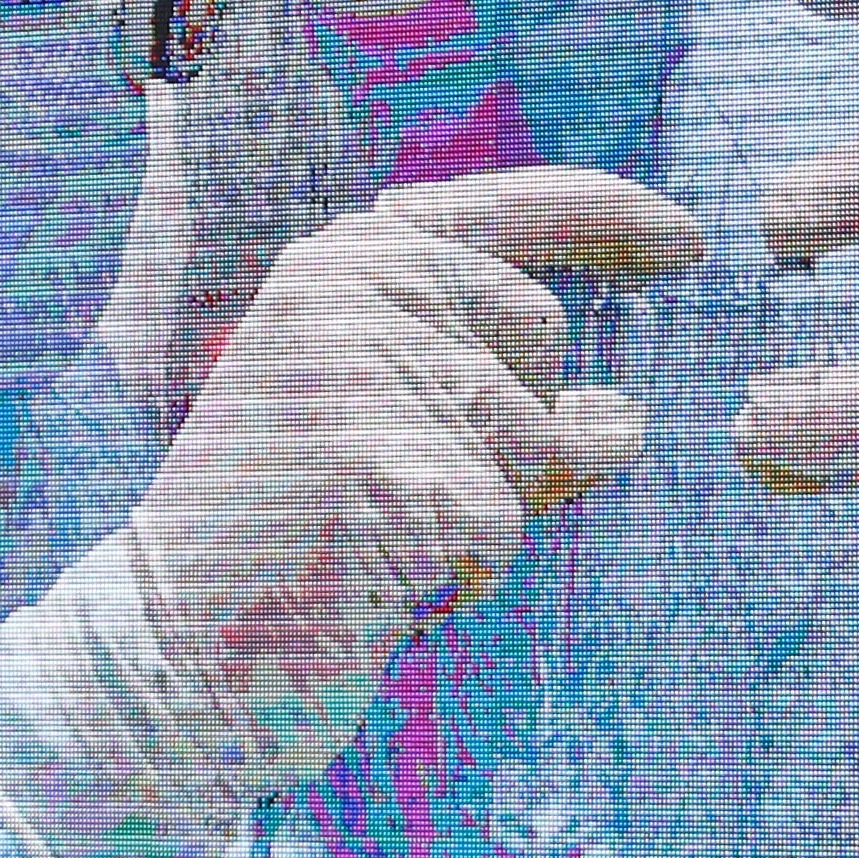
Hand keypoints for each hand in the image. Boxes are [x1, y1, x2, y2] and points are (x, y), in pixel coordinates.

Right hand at [128, 166, 701, 794]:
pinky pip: (503, 528)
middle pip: (542, 338)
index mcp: (338, 262)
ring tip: (377, 538)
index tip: (690, 243)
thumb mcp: (390, 432)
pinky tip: (377, 584)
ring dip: (486, 514)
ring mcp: (365, 370)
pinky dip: (463, 576)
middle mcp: (347, 288)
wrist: (168, 647)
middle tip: (407, 493)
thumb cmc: (287, 543)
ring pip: (534, 440)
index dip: (609, 220)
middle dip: (519, 430)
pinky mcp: (389, 465)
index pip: (509, 209)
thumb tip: (625, 413)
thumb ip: (490, 392)